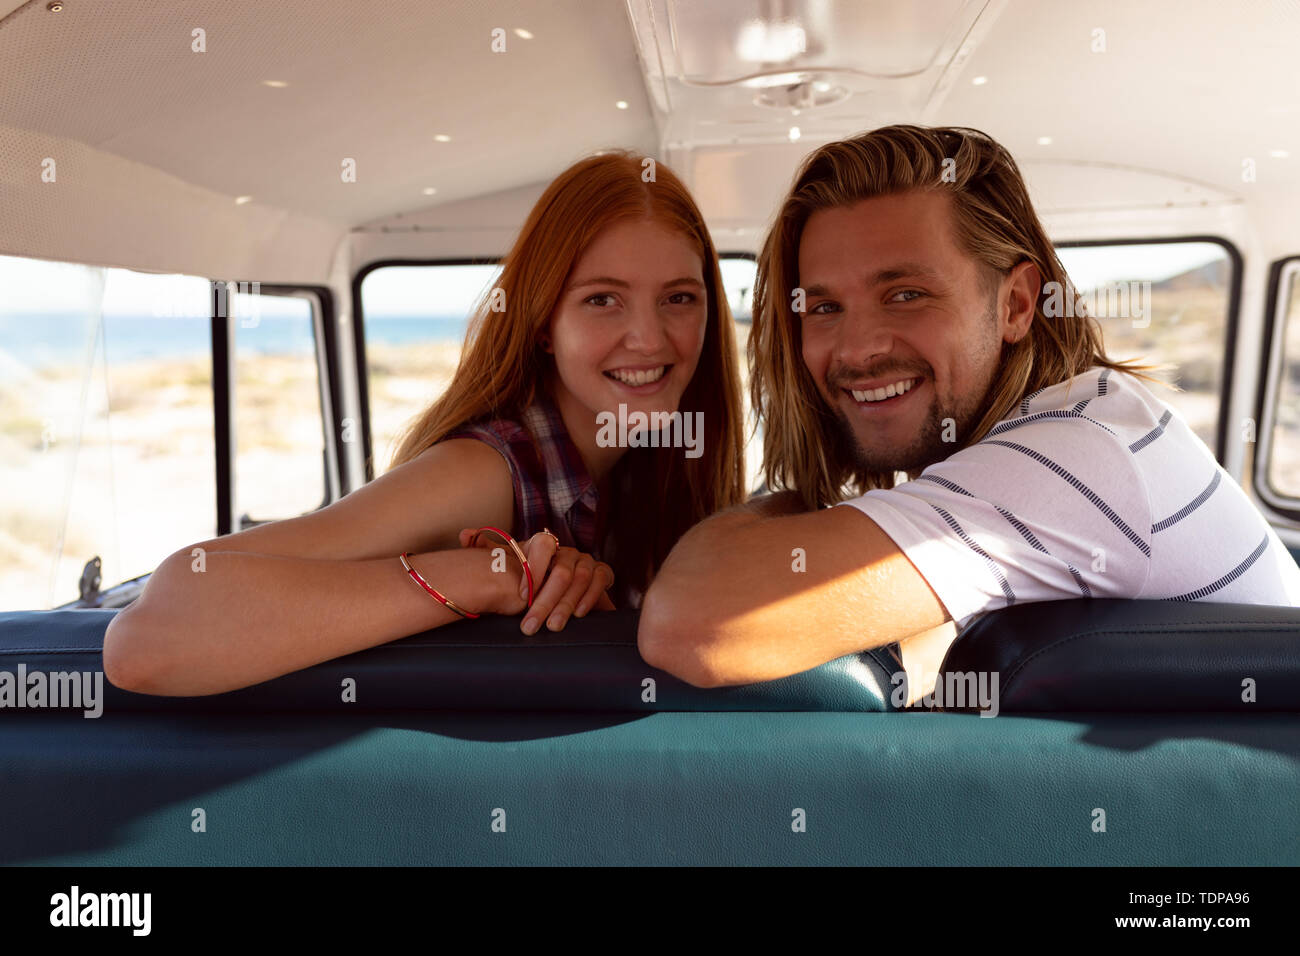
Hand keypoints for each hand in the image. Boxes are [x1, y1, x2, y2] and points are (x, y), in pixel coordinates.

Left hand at [458, 529, 614, 629]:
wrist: (566, 591)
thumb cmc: (533, 580)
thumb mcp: (511, 566)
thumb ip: (490, 550)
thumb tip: (464, 534)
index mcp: (546, 545)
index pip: (543, 545)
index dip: (534, 569)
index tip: (521, 596)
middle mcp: (568, 551)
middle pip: (560, 572)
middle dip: (545, 602)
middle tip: (530, 626)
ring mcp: (587, 561)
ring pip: (579, 579)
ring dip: (565, 605)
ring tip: (552, 626)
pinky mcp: (603, 573)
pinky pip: (600, 582)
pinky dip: (589, 599)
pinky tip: (578, 615)